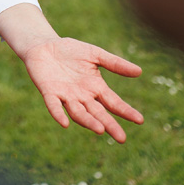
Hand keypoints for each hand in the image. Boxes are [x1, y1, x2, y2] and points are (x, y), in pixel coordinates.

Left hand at [19, 36, 142, 141]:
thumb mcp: (95, 54)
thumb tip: (140, 71)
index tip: (139, 120)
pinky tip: (64, 123)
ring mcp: (66, 96)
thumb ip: (115, 63)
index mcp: (95, 87)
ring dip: (88, 121)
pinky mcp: (49, 92)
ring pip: (78, 113)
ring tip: (100, 130)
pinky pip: (54, 106)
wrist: (44, 45)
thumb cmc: (70, 50)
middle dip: (109, 125)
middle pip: (98, 113)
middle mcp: (82, 96)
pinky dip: (59, 114)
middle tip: (122, 139)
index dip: (125, 111)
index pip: (113, 102)